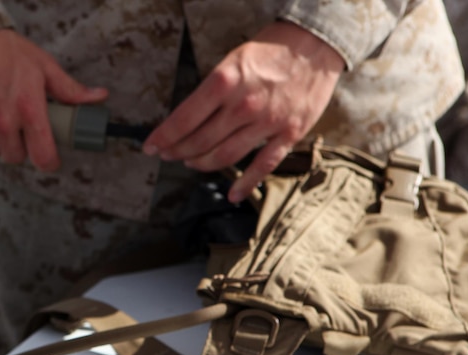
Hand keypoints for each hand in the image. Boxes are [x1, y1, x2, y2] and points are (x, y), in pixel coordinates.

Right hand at [0, 29, 107, 171]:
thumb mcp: (41, 65)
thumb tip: (99, 97)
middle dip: (18, 147)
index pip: (43, 157)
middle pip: (14, 158)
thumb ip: (68, 89)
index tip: (47, 158)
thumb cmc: (3, 48)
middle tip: (16, 129)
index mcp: (28, 109)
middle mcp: (1, 120)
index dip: (48, 161)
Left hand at [142, 20, 344, 202]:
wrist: (317, 45)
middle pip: (200, 141)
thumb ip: (210, 91)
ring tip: (191, 162)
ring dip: (202, 164)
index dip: (163, 137)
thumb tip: (185, 119)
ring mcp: (267, 122)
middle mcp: (244, 105)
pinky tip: (232, 194)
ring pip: (225, 156)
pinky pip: (263, 165)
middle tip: (168, 154)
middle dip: (178, 151)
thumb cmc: (270, 51)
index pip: (184, 119)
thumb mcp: (232, 61)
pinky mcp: (289, 134)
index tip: (151, 146)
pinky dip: (246, 183)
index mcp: (225, 82)